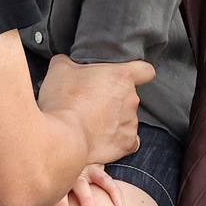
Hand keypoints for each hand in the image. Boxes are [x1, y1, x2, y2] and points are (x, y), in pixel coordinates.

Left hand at [19, 165, 125, 205]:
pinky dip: (114, 192)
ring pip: (82, 186)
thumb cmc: (44, 174)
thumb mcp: (32, 184)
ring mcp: (78, 171)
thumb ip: (26, 203)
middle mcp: (60, 176)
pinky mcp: (93, 168)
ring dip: (86, 200)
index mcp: (43, 180)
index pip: (37, 198)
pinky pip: (105, 180)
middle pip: (59, 191)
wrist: (59, 147)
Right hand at [38, 56, 155, 165]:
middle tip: (92, 101)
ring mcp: (131, 123)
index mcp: (122, 77)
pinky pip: (127, 141)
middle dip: (113, 98)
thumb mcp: (59, 70)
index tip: (126, 78)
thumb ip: (68, 61)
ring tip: (91, 122)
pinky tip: (100, 139)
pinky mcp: (126, 144)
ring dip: (113, 120)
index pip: (145, 70)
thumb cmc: (64, 103)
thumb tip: (65, 62)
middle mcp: (131, 99)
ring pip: (127, 118)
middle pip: (129, 96)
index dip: (138, 73)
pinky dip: (116, 140)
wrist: (64, 138)